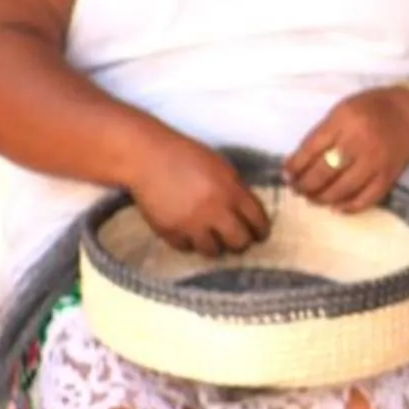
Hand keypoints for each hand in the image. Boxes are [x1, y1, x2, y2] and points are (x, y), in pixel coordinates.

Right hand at [121, 132, 271, 255]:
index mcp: (232, 192)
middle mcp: (215, 211)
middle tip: (236, 241)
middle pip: (239, 242)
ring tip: (211, 240)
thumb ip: (236, 190)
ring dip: (214, 246)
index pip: (258, 221)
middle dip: (241, 243)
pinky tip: (189, 235)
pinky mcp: (170, 232)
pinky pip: (186, 248)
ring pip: (213, 251)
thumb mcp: (221, 168)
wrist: (147, 158)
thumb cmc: (186, 156)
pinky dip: (189, 243)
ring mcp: (191, 224)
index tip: (259, 235)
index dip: (261, 231)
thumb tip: (247, 212)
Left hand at [285, 87, 408, 210]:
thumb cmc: (372, 109)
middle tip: (298, 190)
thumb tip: (296, 164)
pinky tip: (337, 206)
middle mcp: (360, 143)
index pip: (310, 149)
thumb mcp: (342, 111)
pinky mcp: (389, 177)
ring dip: (322, 198)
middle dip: (305, 185)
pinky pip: (366, 199)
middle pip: (323, 172)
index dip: (294, 166)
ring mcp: (376, 162)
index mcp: (344, 121)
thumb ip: (321, 134)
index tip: (287, 175)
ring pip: (342, 189)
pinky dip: (348, 207)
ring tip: (313, 198)